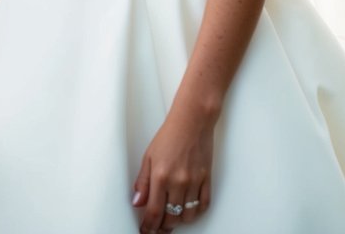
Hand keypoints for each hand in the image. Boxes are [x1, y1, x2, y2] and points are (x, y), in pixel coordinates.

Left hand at [132, 109, 213, 232]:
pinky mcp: (207, 180)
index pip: (153, 211)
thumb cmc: (170, 135)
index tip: (146, 230)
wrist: (193, 121)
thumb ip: (142, 181)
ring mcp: (195, 182)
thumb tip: (137, 202)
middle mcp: (178, 182)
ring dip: (179, 221)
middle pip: (171, 217)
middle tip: (157, 228)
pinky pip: (203, 205)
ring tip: (171, 219)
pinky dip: (196, 212)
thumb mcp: (148, 156)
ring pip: (187, 215)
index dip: (149, 225)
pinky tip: (188, 210)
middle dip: (162, 227)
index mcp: (161, 176)